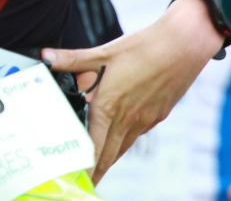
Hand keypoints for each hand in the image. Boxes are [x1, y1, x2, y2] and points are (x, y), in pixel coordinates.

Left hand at [42, 0, 223, 182]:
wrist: (183, 46)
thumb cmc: (143, 47)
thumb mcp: (104, 51)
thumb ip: (72, 59)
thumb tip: (46, 56)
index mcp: (109, 105)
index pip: (93, 146)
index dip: (85, 166)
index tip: (77, 178)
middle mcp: (127, 118)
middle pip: (108, 154)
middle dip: (96, 172)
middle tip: (84, 183)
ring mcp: (144, 119)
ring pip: (123, 147)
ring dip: (109, 160)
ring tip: (97, 171)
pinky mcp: (157, 115)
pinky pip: (136, 135)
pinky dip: (124, 143)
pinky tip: (118, 141)